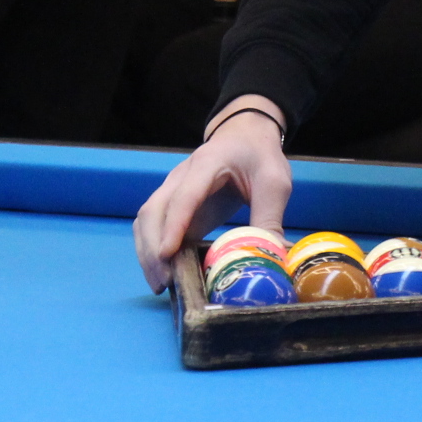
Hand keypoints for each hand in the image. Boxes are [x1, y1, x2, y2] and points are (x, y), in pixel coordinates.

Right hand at [131, 98, 291, 292]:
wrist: (245, 136)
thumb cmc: (259, 157)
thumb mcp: (274, 183)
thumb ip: (270, 218)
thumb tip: (269, 259)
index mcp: (208, 163)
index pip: (185, 195)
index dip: (175, 225)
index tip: (167, 254)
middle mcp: (181, 176)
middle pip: (154, 210)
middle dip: (153, 247)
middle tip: (166, 282)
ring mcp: (172, 189)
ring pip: (146, 220)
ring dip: (147, 252)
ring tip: (162, 285)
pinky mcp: (172, 204)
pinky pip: (151, 227)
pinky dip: (150, 250)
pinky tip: (163, 273)